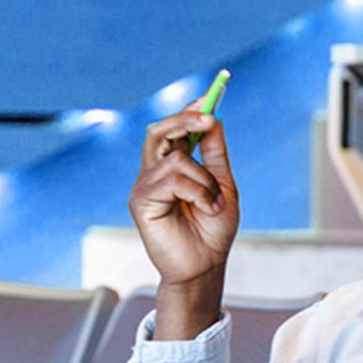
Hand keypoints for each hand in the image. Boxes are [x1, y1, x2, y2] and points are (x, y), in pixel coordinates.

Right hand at [129, 107, 237, 337]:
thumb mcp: (222, 185)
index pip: (173, 131)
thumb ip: (214, 154)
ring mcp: (144, 186)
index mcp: (173, 167)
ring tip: (213, 203)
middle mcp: (154, 173)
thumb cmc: (213, 229)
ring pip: (174, 158)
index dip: (187, 112)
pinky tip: (205, 209)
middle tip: (208, 118)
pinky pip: (171, 179)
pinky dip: (197, 191)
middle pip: (159, 131)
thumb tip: (213, 118)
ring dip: (204, 178)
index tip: (207, 98)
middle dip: (184, 120)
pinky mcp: (140, 201)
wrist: (206, 265)